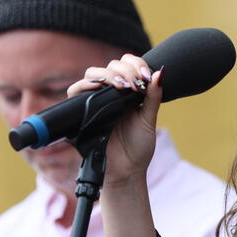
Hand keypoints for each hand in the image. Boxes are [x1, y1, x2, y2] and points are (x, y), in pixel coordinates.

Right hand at [66, 54, 162, 190]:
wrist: (126, 172)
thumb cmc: (138, 148)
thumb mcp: (148, 119)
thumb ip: (153, 96)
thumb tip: (161, 71)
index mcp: (126, 92)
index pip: (126, 64)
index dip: (136, 64)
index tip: (146, 76)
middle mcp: (109, 94)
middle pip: (110, 65)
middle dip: (125, 70)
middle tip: (136, 84)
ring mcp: (94, 101)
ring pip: (92, 73)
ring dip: (108, 75)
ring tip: (123, 86)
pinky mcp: (81, 112)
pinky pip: (75, 91)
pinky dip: (86, 84)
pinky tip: (99, 86)